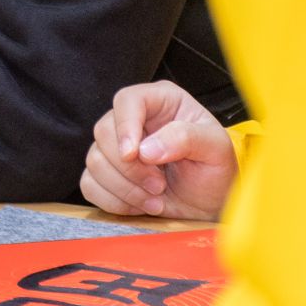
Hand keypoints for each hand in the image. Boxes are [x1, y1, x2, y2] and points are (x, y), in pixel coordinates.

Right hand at [80, 80, 236, 220]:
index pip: (127, 100)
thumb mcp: (216, 149)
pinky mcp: (107, 175)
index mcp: (159, 102)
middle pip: (103, 132)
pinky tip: (140, 205)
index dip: (125, 126)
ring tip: (155, 199)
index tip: (134, 154)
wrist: (211, 205)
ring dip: (125, 188)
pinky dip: (113, 201)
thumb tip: (146, 150)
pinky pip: (90, 185)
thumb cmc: (216, 171)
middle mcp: (133, 120)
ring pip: (94, 161)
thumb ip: (186, 139)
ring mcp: (116, 148)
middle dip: (129, 168)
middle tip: (158, 185)